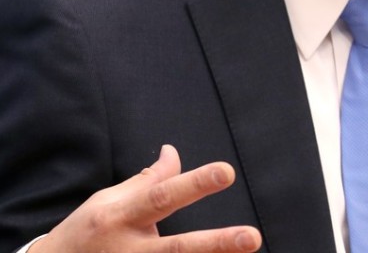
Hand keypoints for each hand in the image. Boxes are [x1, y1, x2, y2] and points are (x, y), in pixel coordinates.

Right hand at [31, 145, 261, 252]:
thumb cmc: (87, 231)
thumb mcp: (108, 200)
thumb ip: (146, 181)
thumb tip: (173, 152)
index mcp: (122, 217)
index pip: (164, 196)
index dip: (195, 184)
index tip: (227, 171)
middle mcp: (130, 250)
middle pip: (178, 248)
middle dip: (217, 243)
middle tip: (252, 237)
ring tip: (247, 251)